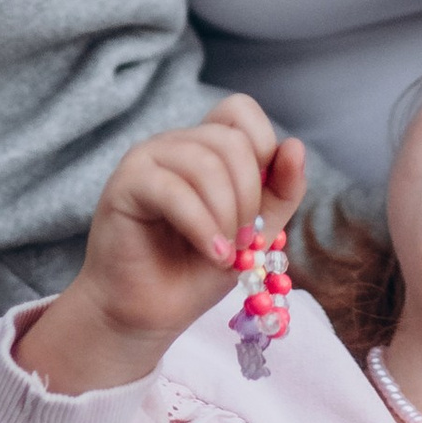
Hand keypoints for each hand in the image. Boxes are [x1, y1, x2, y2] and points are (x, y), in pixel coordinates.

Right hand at [17, 101, 303, 395]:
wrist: (149, 313)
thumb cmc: (194, 270)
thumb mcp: (256, 232)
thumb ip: (280, 191)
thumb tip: (296, 145)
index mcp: (204, 147)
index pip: (239, 110)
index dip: (263, 147)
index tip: (260, 199)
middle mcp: (174, 144)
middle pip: (231, 141)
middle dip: (248, 197)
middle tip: (242, 241)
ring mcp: (146, 159)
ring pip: (205, 164)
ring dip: (226, 216)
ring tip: (223, 253)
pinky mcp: (125, 184)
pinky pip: (173, 190)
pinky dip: (202, 227)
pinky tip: (211, 253)